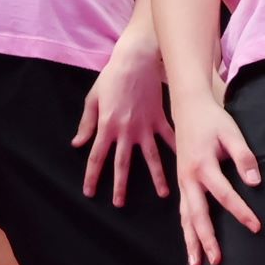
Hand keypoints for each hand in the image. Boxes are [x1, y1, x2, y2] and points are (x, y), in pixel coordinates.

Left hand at [75, 33, 176, 203]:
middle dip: (120, 185)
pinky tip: (185, 163)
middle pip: (122, 163)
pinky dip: (177, 151)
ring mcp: (145, 126)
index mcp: (106, 126)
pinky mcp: (159, 119)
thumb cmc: (112, 78)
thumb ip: (87, 123)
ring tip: (164, 194)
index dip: (92, 176)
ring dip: (157, 176)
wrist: (136, 61)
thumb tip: (78, 144)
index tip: (90, 192)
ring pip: (151, 157)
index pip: (97, 157)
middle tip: (119, 203)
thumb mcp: (93, 99)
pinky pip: (169, 138)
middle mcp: (126, 131)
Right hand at [171, 88, 261, 264]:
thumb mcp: (231, 132)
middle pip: (197, 215)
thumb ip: (244, 157)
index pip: (224, 195)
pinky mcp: (182, 183)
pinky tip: (191, 245)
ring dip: (191, 242)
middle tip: (216, 261)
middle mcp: (189, 178)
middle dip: (207, 240)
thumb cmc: (213, 120)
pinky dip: (186, 230)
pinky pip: (183, 212)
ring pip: (185, 218)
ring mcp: (183, 183)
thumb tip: (255, 183)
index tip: (256, 227)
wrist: (188, 108)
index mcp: (203, 165)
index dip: (241, 212)